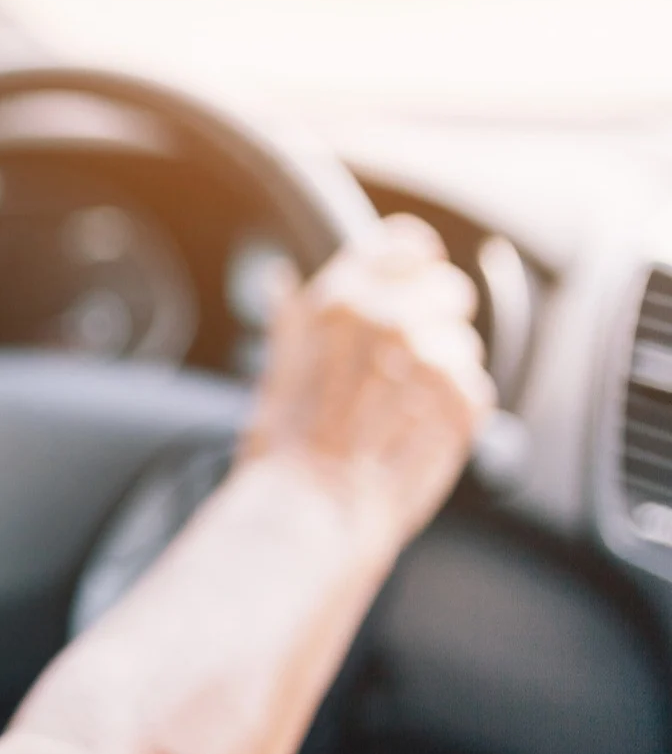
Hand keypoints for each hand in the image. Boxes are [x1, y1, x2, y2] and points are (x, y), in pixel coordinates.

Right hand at [242, 214, 494, 543]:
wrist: (311, 508)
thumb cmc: (285, 446)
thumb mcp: (275, 367)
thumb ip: (293, 317)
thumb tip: (281, 279)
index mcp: (339, 299)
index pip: (406, 244)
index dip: (413, 265)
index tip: (411, 285)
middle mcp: (388, 318)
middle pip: (449, 288)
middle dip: (435, 321)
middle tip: (404, 365)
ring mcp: (429, 360)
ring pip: (464, 344)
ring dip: (443, 372)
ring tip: (403, 410)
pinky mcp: (462, 402)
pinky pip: (478, 388)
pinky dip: (457, 411)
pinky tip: (418, 432)